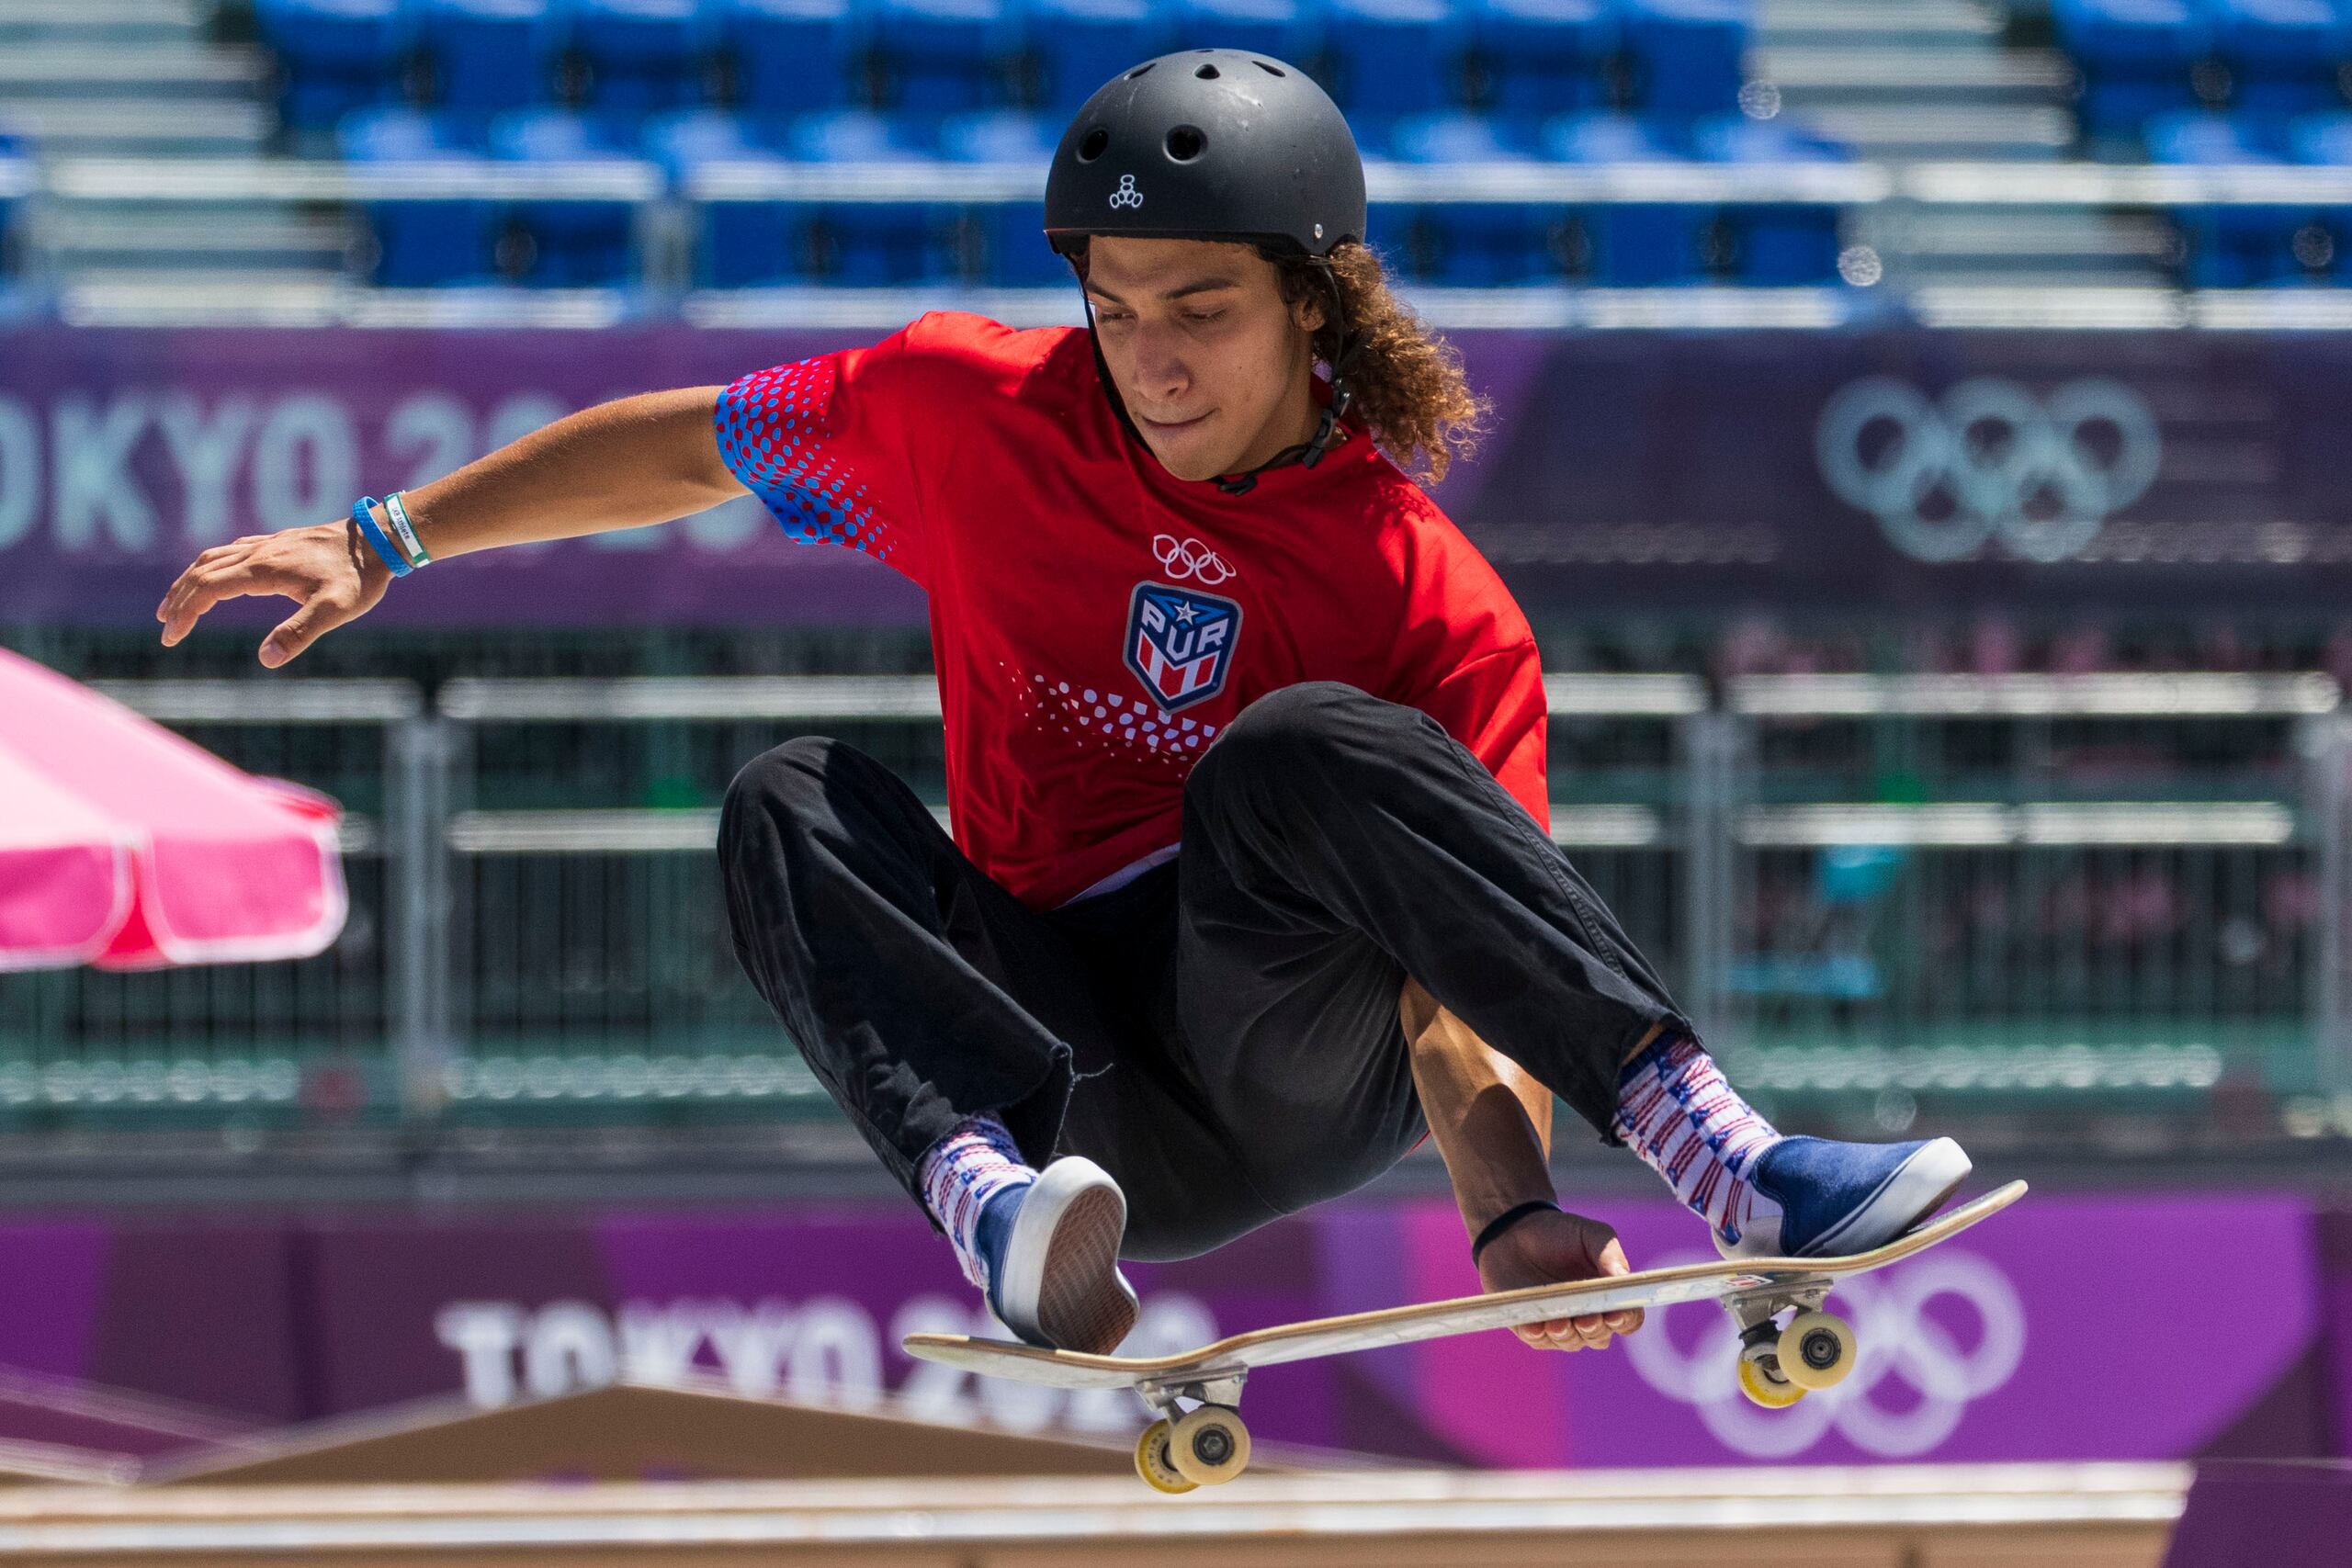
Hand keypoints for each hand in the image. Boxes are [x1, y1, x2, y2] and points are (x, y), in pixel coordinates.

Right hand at [156, 520, 391, 666]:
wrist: (379, 540)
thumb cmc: (359, 578)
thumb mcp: (334, 611)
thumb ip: (299, 633)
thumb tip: (265, 659)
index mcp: (263, 569)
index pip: (208, 589)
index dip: (185, 613)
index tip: (172, 637)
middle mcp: (258, 553)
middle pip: (202, 572)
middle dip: (179, 600)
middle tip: (166, 629)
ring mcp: (267, 544)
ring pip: (213, 558)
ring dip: (190, 580)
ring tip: (177, 603)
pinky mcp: (279, 542)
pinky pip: (232, 551)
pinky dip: (212, 566)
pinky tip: (216, 576)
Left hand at [1476, 1208, 1643, 1352]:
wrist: (1514, 1232)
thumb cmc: (1559, 1233)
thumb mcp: (1589, 1234)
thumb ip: (1609, 1253)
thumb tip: (1622, 1276)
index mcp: (1609, 1296)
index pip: (1628, 1318)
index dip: (1625, 1320)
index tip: (1616, 1314)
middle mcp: (1589, 1315)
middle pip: (1600, 1336)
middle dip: (1595, 1330)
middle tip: (1587, 1320)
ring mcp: (1561, 1324)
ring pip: (1571, 1342)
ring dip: (1567, 1335)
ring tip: (1559, 1324)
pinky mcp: (1532, 1327)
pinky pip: (1538, 1339)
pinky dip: (1538, 1335)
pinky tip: (1535, 1326)